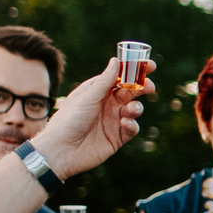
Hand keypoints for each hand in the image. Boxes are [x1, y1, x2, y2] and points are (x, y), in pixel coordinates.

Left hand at [30, 54, 152, 179]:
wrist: (61, 151)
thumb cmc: (69, 120)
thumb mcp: (87, 97)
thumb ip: (105, 81)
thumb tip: (116, 61)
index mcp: (99, 91)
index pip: (121, 77)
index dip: (136, 70)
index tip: (151, 65)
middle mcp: (107, 104)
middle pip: (131, 91)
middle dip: (143, 87)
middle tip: (149, 87)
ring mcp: (113, 120)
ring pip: (134, 109)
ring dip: (137, 107)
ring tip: (132, 109)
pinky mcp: (117, 137)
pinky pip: (132, 128)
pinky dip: (132, 124)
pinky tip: (125, 123)